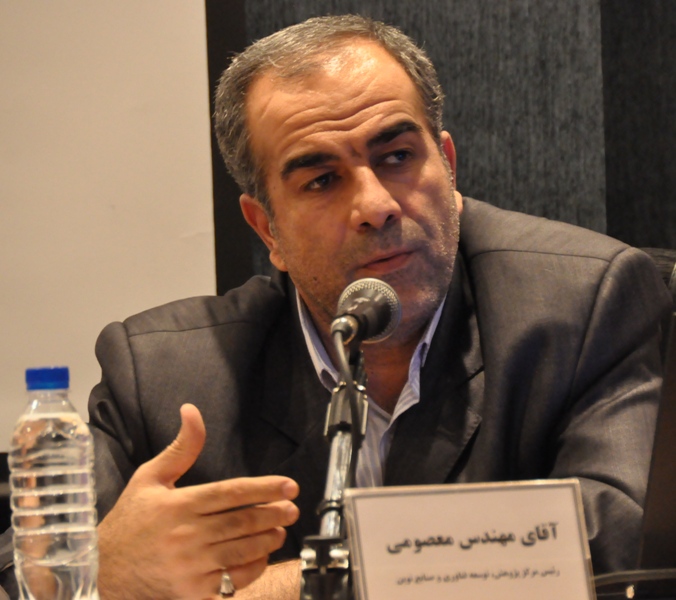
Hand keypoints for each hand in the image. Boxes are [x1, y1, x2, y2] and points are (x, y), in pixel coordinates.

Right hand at [97, 403, 299, 599]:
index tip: (289, 486)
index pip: (230, 493)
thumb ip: (181, 447)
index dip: (264, 488)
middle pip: (241, 522)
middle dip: (273, 514)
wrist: (103, 569)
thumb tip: (192, 411)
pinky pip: (232, 580)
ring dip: (267, 540)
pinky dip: (252, 568)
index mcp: (178, 505)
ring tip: (281, 529)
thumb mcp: (149, 477)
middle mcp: (185, 535)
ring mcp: (190, 566)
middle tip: (292, 508)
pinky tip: (262, 556)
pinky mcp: (192, 591)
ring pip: (241, 551)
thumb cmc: (130, 520)